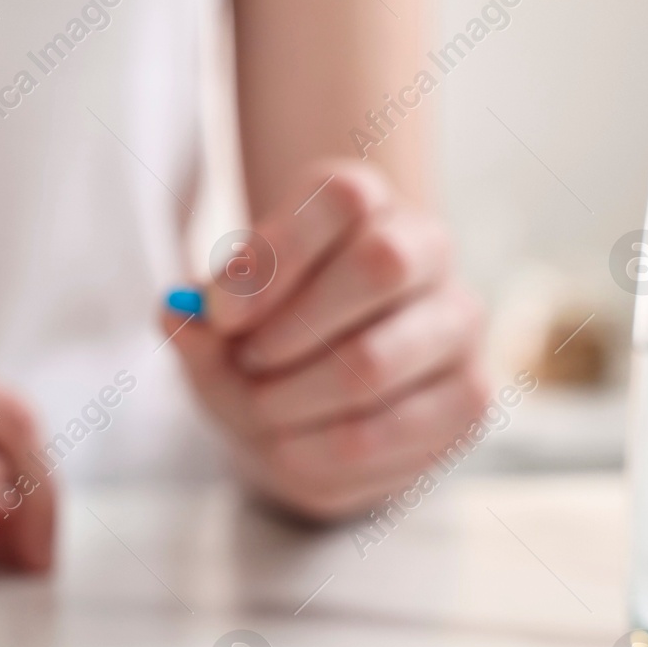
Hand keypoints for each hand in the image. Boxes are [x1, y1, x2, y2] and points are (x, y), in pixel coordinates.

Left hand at [168, 159, 488, 518]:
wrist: (313, 413)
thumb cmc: (266, 350)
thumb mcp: (218, 333)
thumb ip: (197, 323)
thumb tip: (179, 313)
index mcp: (362, 206)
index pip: (342, 197)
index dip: (274, 257)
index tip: (221, 315)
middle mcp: (425, 248)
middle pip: (379, 264)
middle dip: (291, 332)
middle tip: (250, 364)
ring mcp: (456, 322)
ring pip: (374, 360)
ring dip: (293, 400)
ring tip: (264, 411)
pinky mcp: (468, 395)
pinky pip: (385, 430)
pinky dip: (317, 449)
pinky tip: (294, 445)